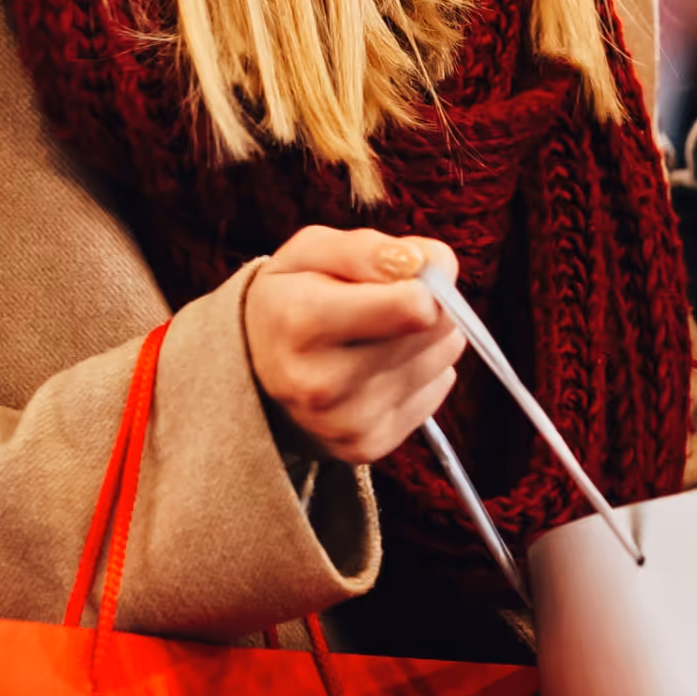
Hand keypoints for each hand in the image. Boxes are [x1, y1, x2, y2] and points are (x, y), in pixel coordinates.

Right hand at [243, 228, 465, 464]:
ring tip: (379, 332)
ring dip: (427, 335)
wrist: (252, 374)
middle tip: (385, 300)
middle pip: (437, 328)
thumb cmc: (289, 299)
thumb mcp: (310, 253)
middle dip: (427, 302)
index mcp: (303, 322)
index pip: (416, 305)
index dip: (425, 276)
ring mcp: (346, 423)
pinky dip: (422, 370)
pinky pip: (438, 388)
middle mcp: (322, 384)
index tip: (403, 270)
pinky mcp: (367, 446)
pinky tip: (380, 364)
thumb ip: (367, 249)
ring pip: (445, 356)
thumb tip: (423, 263)